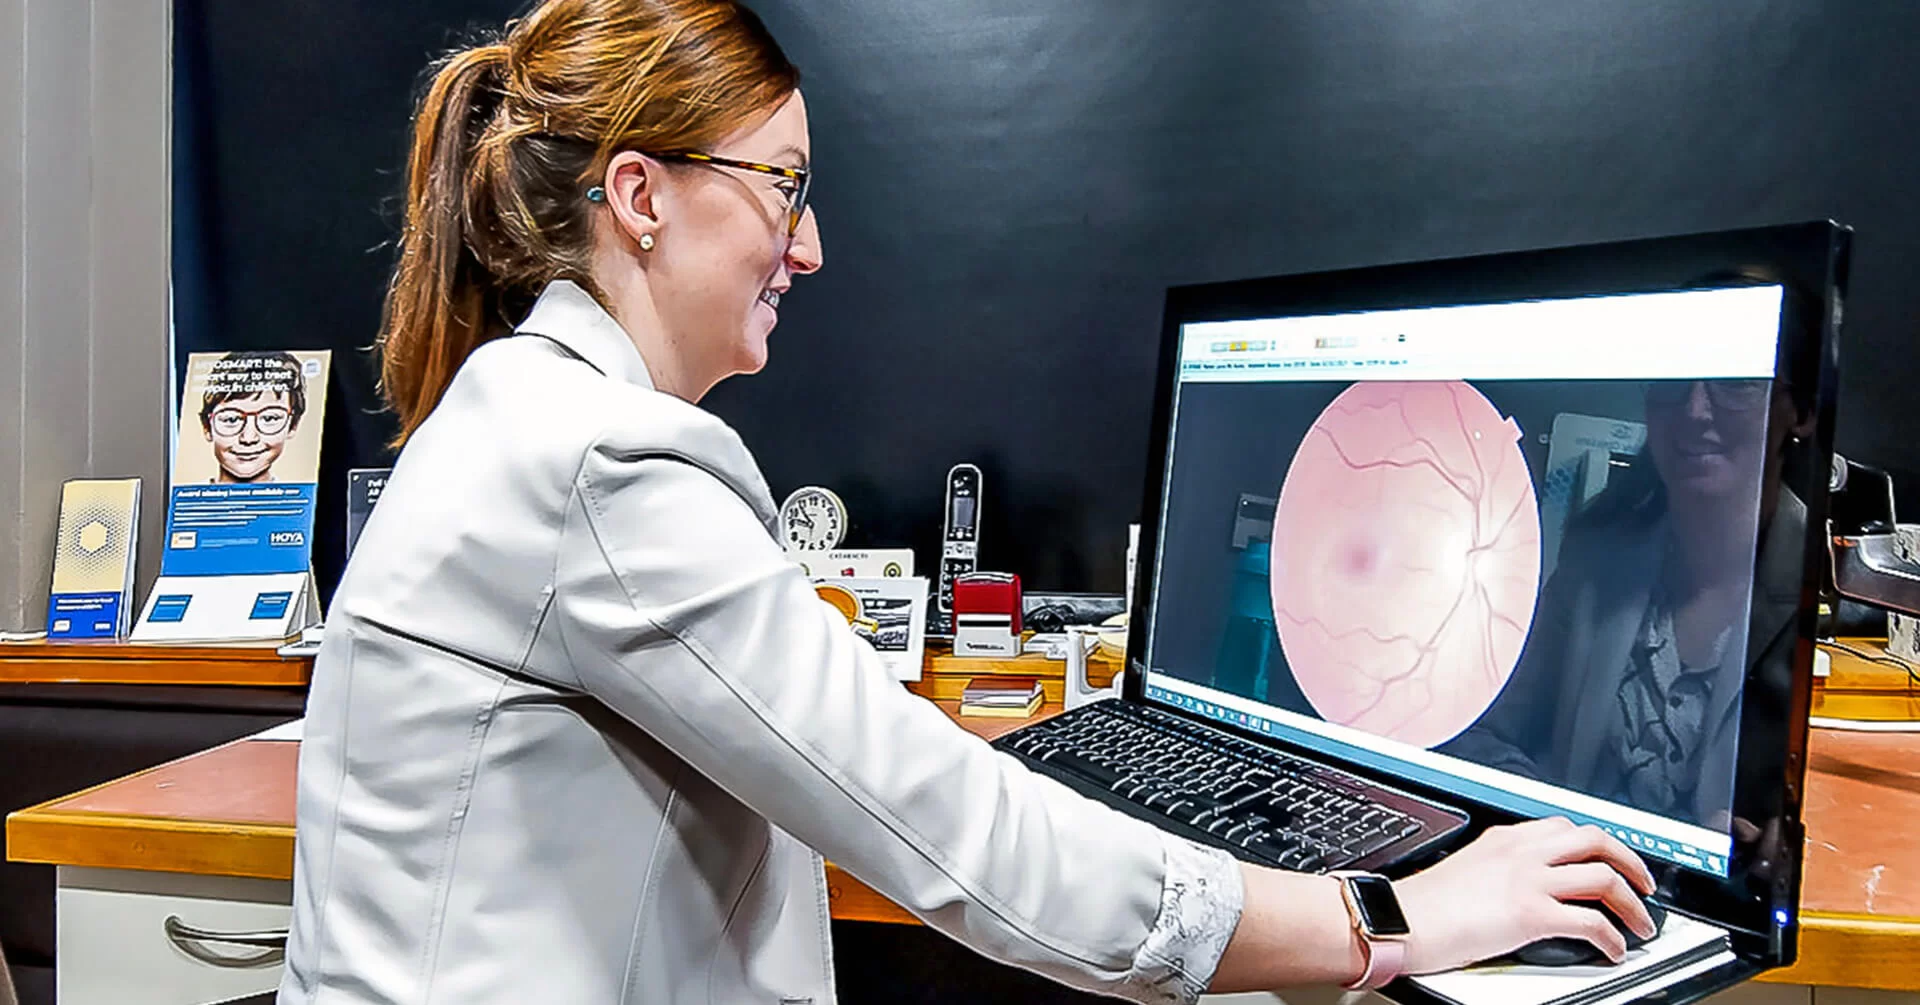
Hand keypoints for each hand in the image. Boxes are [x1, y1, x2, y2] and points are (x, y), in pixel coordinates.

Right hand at [1392, 817, 1656, 973]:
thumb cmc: (1423, 904)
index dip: (1598, 843)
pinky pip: (1590, 921)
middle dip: (1630, 861)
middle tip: (1642, 883)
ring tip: (1640, 922)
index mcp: (1505, 838)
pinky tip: (1614, 948)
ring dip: (1632, 902)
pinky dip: (1612, 937)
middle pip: (1595, 839)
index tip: (1611, 858)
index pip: (1564, 827)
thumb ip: (1499, 868)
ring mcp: (1527, 880)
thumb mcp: (1467, 869)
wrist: (1401, 920)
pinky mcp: (1530, 914)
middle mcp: (1521, 852)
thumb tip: (1519, 886)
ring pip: (1603, 876)